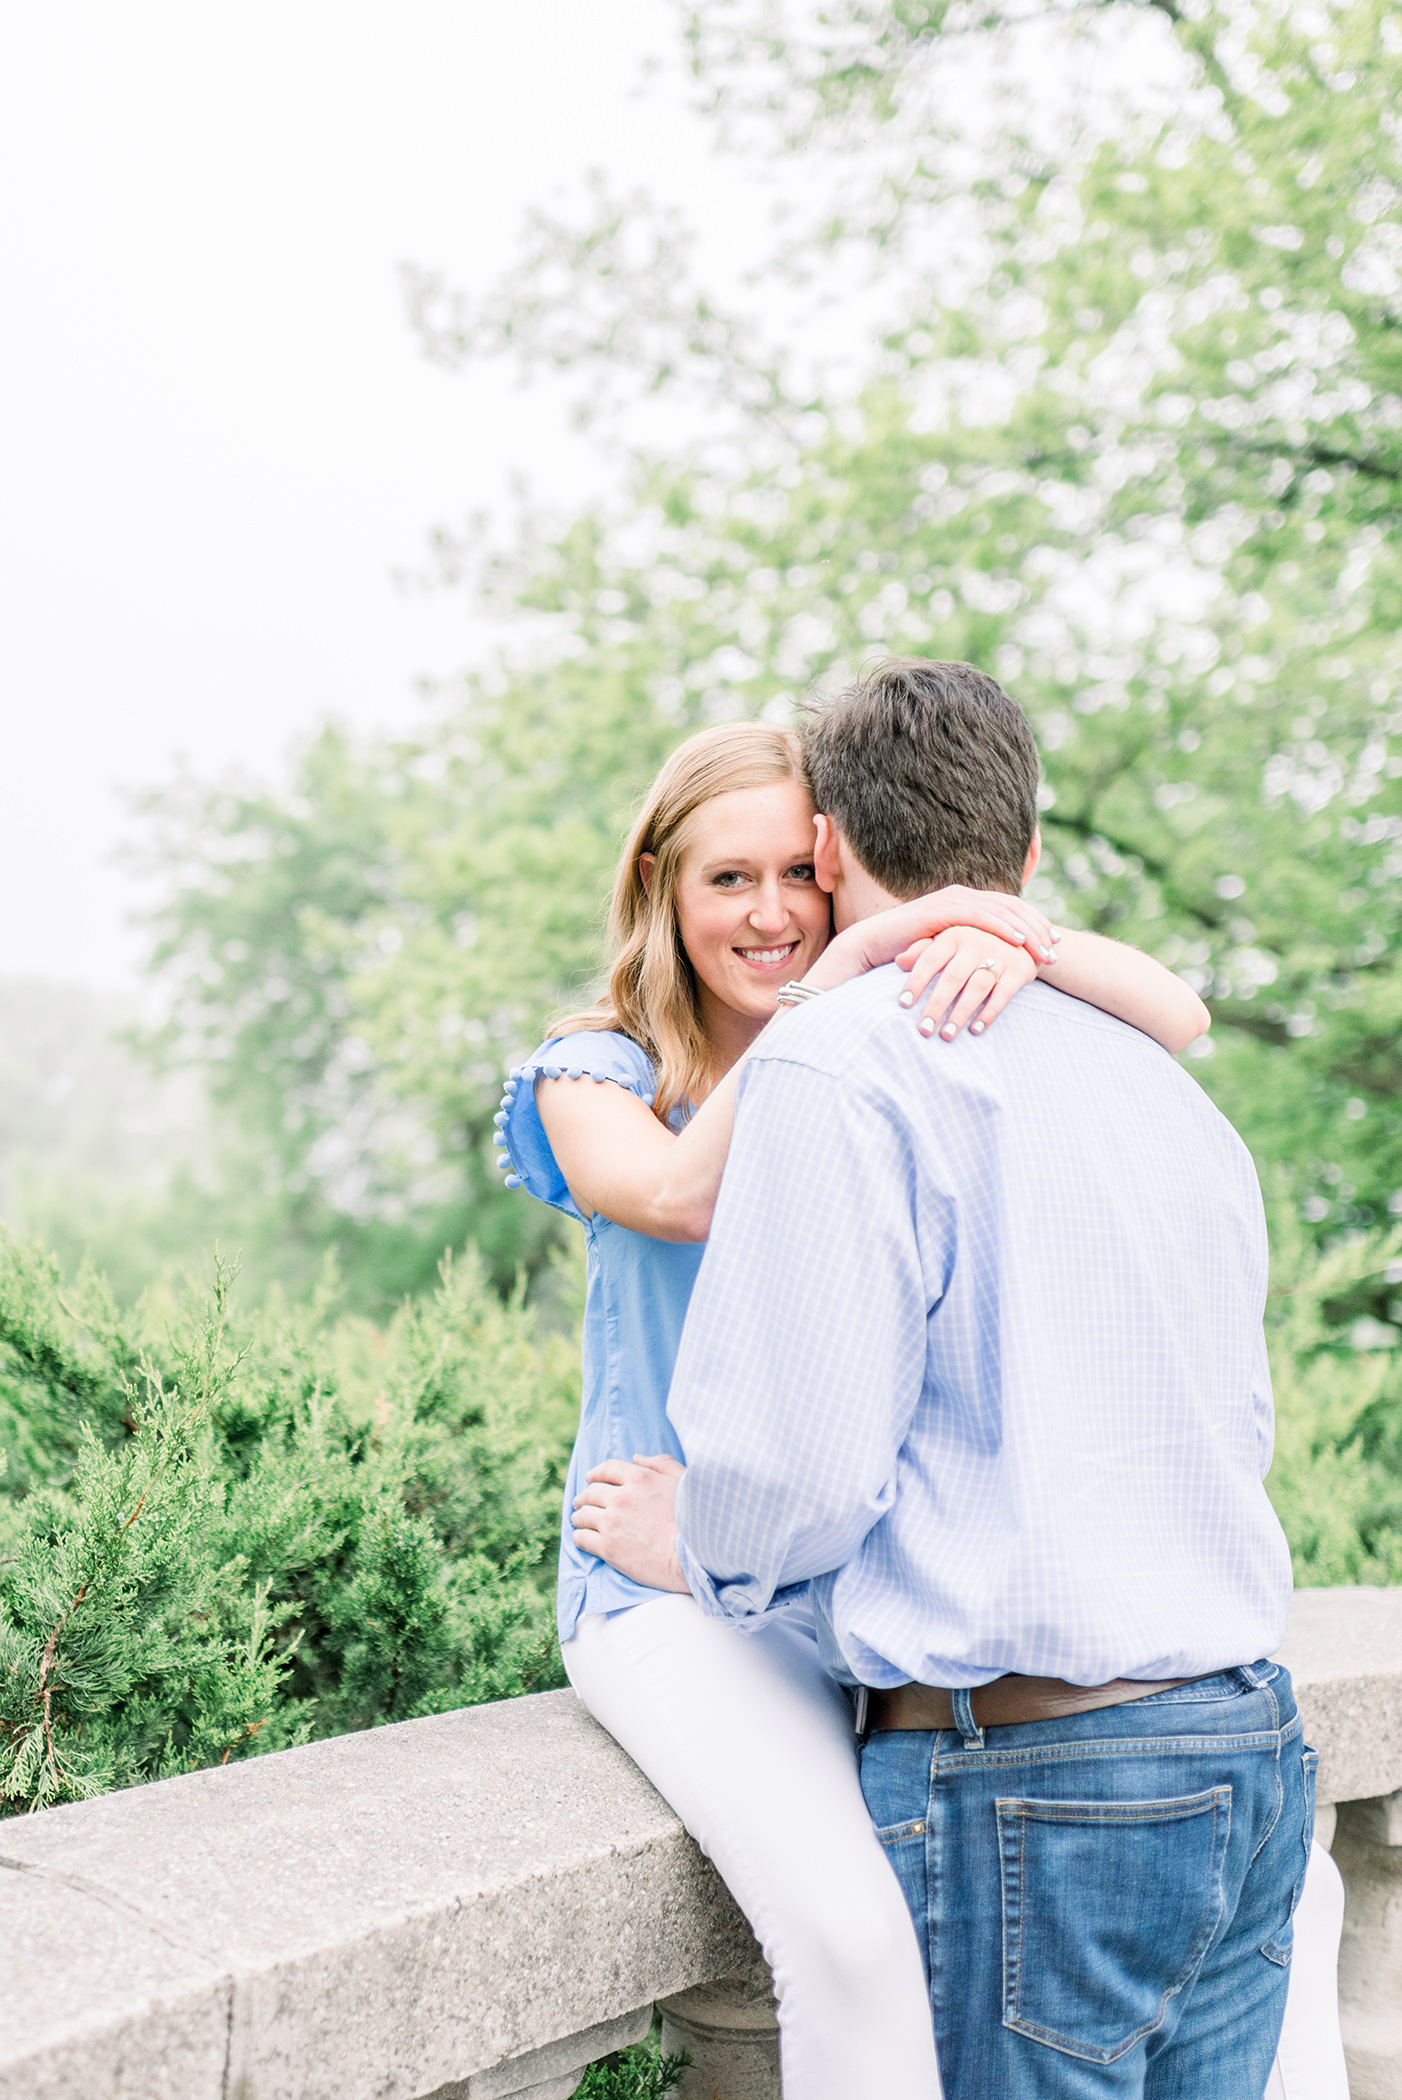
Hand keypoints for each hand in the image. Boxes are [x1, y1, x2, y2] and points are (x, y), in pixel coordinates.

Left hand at [571, 1454, 689, 1592]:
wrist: (691, 1558)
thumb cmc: (694, 1520)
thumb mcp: (682, 1482)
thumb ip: (661, 1464)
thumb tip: (637, 1458)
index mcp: (640, 1478)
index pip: (608, 1469)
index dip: (596, 1472)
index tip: (590, 1478)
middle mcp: (622, 1498)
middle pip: (591, 1492)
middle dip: (584, 1497)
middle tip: (581, 1502)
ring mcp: (612, 1523)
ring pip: (583, 1515)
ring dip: (579, 1516)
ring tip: (579, 1520)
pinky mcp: (608, 1547)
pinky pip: (582, 1538)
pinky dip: (579, 1536)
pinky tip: (581, 1537)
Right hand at [814, 884, 1056, 987]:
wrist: (873, 945)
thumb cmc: (907, 952)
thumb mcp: (945, 948)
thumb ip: (966, 946)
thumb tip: (990, 961)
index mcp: (966, 902)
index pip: (1010, 909)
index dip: (1035, 924)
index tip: (1055, 943)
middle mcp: (962, 895)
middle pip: (1012, 907)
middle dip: (1038, 928)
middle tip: (1057, 948)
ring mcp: (953, 899)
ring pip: (1002, 911)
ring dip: (1027, 931)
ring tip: (1045, 950)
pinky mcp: (943, 909)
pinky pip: (981, 916)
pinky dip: (1003, 927)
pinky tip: (1018, 941)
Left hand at [895, 926, 1040, 1039]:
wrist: (1024, 934)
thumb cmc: (974, 941)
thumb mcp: (949, 939)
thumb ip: (923, 949)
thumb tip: (899, 961)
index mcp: (954, 934)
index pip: (930, 959)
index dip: (916, 982)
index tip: (903, 1005)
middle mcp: (976, 943)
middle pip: (952, 977)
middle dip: (937, 1005)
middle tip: (924, 1029)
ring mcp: (1000, 955)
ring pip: (977, 987)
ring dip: (961, 1013)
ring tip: (947, 1035)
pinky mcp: (1019, 970)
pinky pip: (1003, 994)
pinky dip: (989, 1012)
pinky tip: (975, 1029)